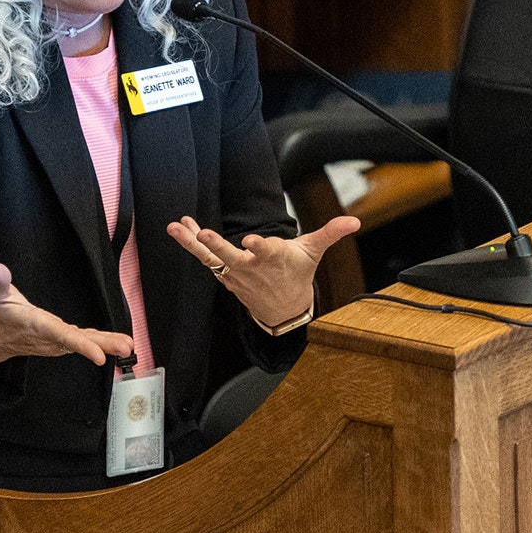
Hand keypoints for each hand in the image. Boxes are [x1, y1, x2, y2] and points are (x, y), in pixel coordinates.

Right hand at [0, 263, 134, 364]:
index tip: (99, 356)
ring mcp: (53, 340)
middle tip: (125, 347)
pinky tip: (114, 343)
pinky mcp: (57, 340)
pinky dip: (98, 342)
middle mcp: (47, 336)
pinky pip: (80, 341)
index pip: (61, 335)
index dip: (81, 345)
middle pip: (78, 341)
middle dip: (103, 345)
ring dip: (106, 344)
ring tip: (127, 345)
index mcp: (35, 324)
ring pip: (83, 342)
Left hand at [166, 215, 360, 326]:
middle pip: (232, 257)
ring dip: (192, 242)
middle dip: (218, 246)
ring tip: (178, 226)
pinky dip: (193, 243)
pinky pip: (206, 259)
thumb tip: (353, 221)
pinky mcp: (225, 276)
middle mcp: (253, 267)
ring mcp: (236, 273)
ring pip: (211, 258)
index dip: (260, 246)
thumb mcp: (314, 252)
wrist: (283, 311)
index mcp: (275, 259)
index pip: (268, 252)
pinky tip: (182, 227)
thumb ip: (330, 232)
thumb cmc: (297, 275)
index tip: (251, 241)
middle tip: (205, 234)